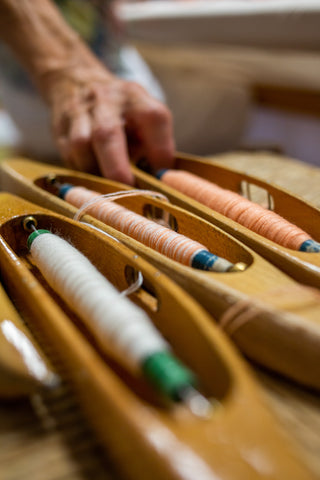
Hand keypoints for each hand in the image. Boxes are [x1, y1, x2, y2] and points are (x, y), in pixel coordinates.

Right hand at [45, 65, 174, 184]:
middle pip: (106, 134)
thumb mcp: (144, 117)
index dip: (160, 150)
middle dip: (117, 169)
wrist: (75, 81)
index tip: (161, 175)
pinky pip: (68, 155)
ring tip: (108, 186)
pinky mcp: (59, 128)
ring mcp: (78, 112)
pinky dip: (83, 171)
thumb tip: (159, 181)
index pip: (154, 118)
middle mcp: (106, 101)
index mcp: (135, 97)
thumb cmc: (121, 113)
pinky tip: (93, 176)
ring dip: (96, 172)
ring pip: (80, 146)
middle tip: (128, 191)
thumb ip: (154, 145)